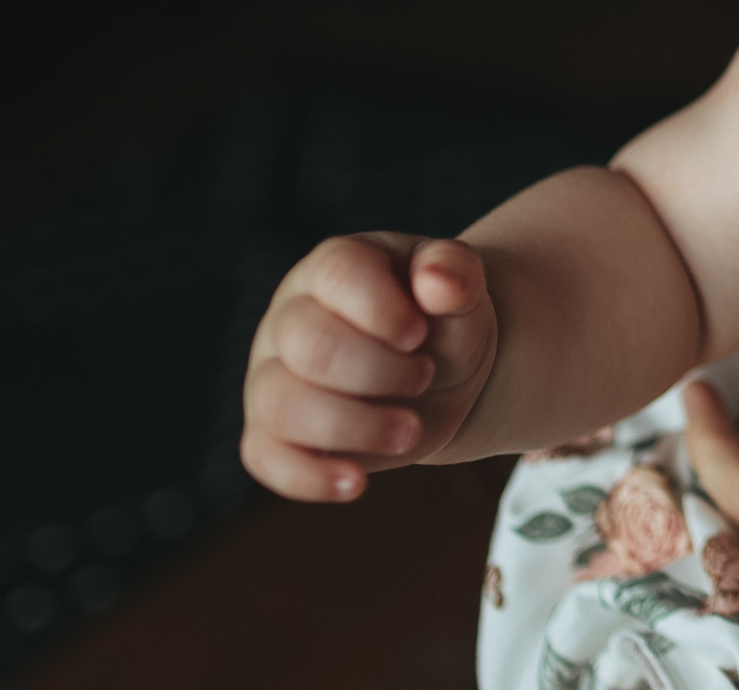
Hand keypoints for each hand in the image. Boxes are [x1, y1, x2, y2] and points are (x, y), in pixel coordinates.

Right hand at [239, 233, 496, 500]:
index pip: (338, 275)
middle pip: (310, 346)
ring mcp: (272, 375)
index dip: (384, 310)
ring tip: (411, 431)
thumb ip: (456, 273)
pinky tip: (356, 484)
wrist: (439, 372)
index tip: (421, 336)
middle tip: (424, 376)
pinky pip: (264, 457)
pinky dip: (308, 476)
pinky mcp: (271, 431)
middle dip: (380, 373)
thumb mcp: (463, 289)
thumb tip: (438, 279)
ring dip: (354, 426)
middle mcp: (290, 317)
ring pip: (281, 406)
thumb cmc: (444, 320)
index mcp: (335, 267)